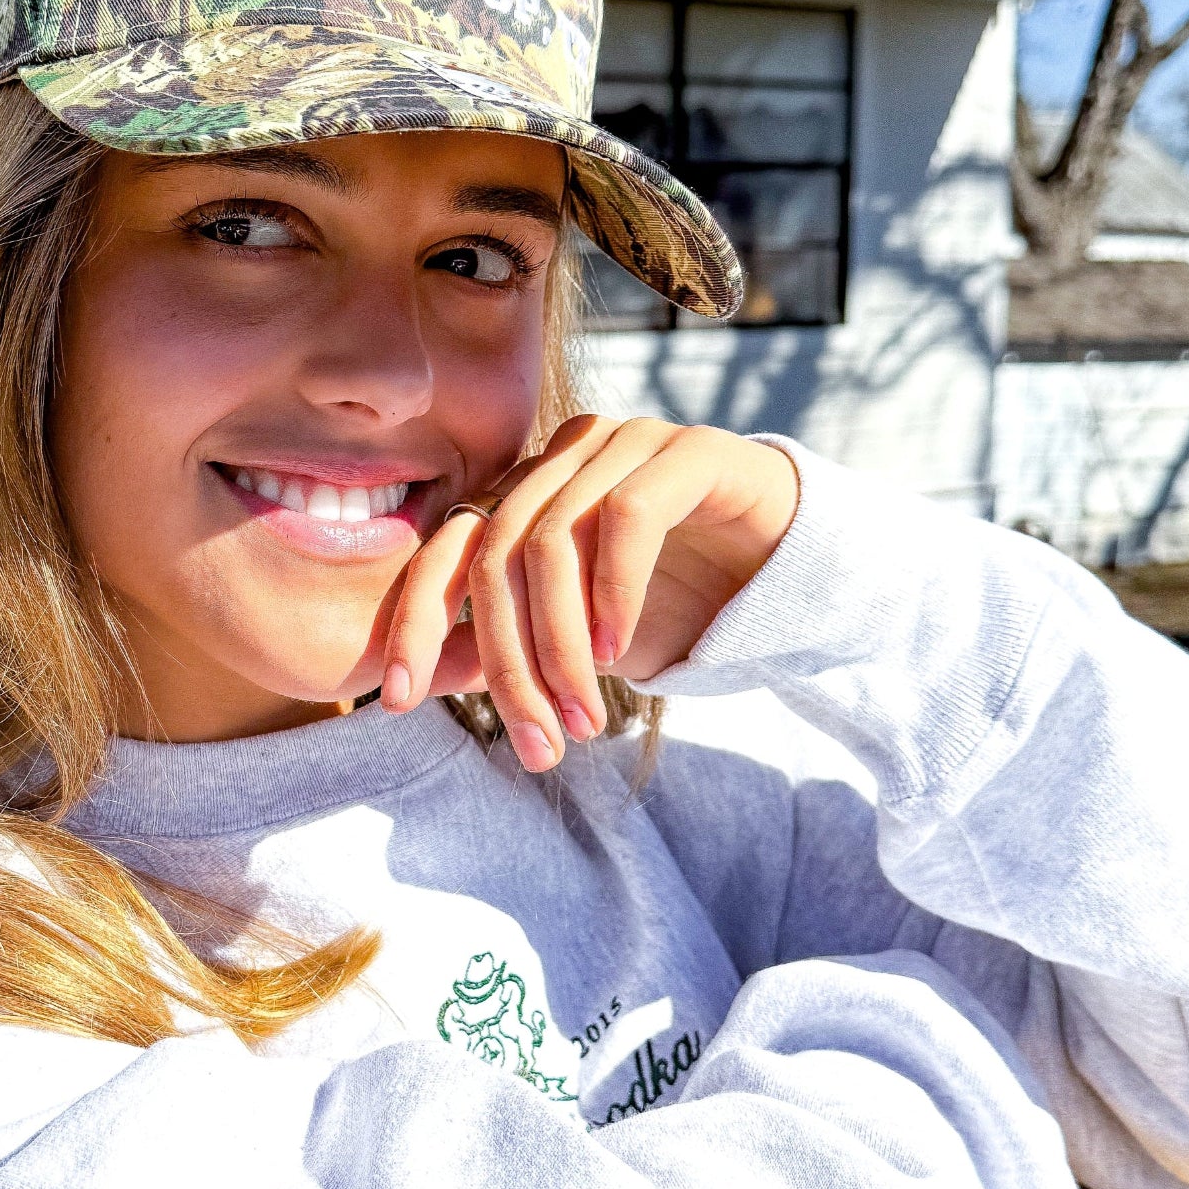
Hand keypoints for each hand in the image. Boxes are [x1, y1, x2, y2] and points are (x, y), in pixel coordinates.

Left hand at [379, 416, 798, 771]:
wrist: (794, 574)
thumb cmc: (680, 604)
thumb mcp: (580, 641)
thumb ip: (507, 646)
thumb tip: (420, 682)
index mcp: (527, 493)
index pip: (444, 551)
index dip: (414, 624)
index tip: (394, 702)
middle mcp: (565, 456)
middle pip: (495, 557)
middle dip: (508, 664)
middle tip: (535, 745)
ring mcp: (626, 443)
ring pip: (552, 543)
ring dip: (561, 647)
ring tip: (584, 718)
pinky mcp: (690, 450)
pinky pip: (627, 518)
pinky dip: (613, 593)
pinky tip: (618, 650)